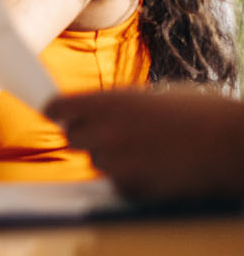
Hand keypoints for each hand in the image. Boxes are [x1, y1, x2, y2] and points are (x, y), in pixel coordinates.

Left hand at [46, 88, 243, 201]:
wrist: (232, 143)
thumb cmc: (200, 113)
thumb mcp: (151, 95)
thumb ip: (115, 104)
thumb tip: (92, 110)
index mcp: (106, 102)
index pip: (57, 108)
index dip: (58, 111)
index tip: (58, 113)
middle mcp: (103, 132)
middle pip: (73, 137)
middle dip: (88, 134)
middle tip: (115, 131)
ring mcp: (116, 163)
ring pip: (96, 161)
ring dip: (111, 156)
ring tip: (147, 147)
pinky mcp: (131, 188)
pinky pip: (118, 182)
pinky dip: (130, 177)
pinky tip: (157, 166)